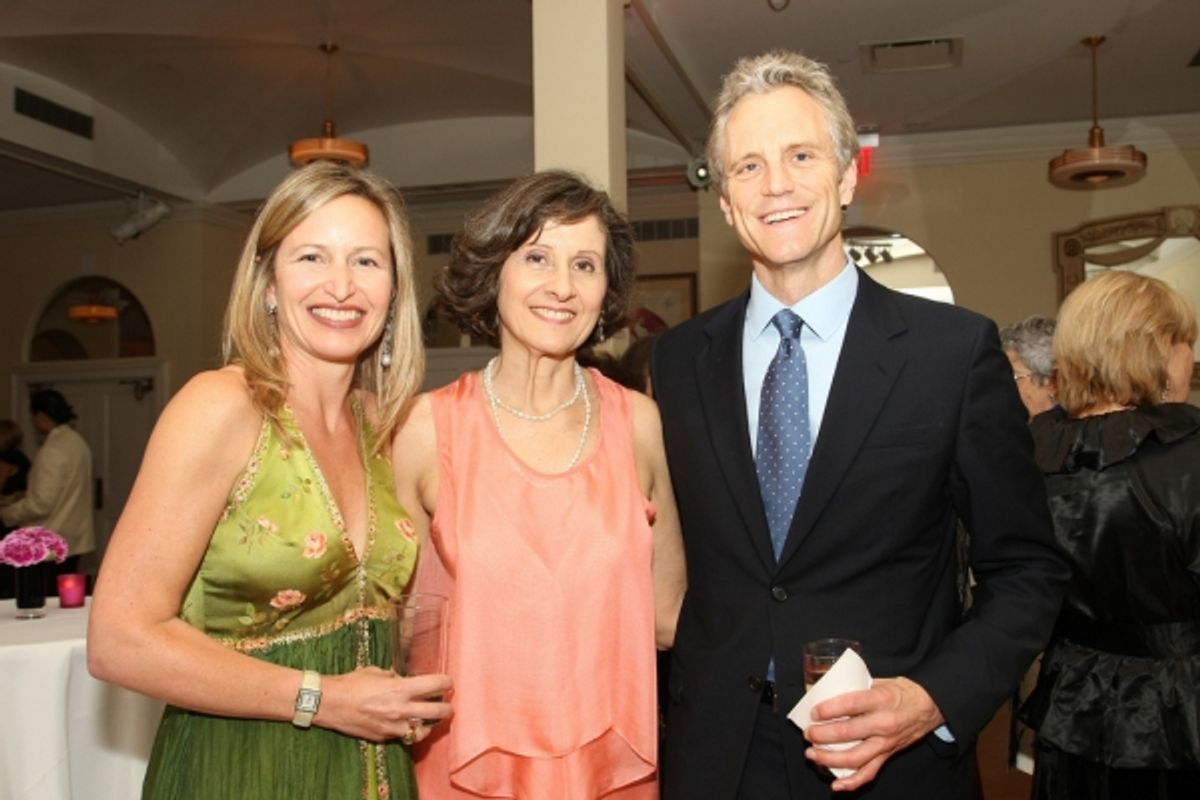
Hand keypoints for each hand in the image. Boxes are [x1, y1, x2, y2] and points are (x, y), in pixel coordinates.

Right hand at [319, 666, 451, 742]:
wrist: (330, 703)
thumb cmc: (351, 683)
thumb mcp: (376, 673)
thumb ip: (393, 677)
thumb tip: (402, 677)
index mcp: (400, 688)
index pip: (435, 685)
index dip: (446, 682)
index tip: (448, 682)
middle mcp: (401, 709)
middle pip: (438, 712)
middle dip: (447, 708)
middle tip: (447, 704)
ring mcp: (393, 726)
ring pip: (424, 731)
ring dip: (430, 724)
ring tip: (431, 719)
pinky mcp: (384, 737)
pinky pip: (404, 737)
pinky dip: (410, 732)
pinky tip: (410, 726)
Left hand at [804, 677, 943, 791]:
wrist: (929, 706)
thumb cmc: (902, 692)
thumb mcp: (880, 682)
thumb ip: (856, 686)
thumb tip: (826, 689)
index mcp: (881, 700)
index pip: (850, 705)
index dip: (828, 710)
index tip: (814, 712)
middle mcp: (883, 723)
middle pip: (848, 733)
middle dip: (822, 735)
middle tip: (808, 733)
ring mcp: (886, 743)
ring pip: (855, 757)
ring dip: (829, 759)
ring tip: (812, 754)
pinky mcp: (888, 755)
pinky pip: (869, 773)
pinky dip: (851, 782)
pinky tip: (836, 784)